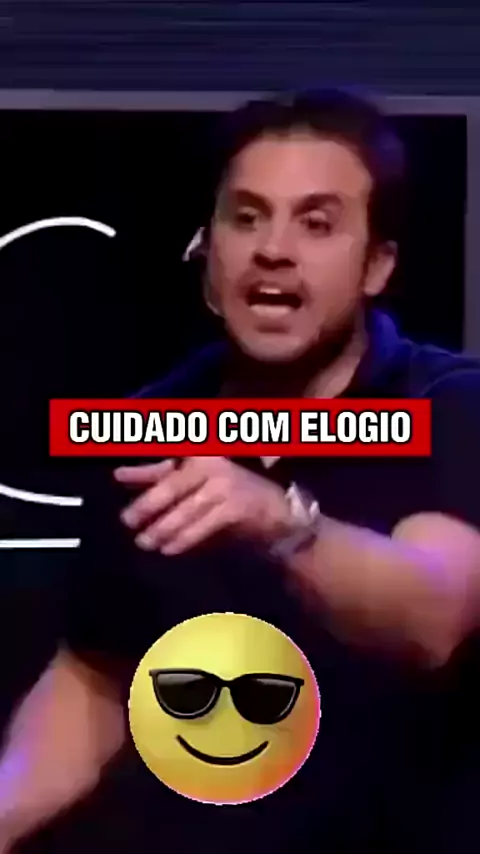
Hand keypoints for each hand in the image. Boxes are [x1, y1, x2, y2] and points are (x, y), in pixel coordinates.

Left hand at [114, 457, 294, 555]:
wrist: (277, 514)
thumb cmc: (229, 495)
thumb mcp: (193, 482)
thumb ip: (158, 477)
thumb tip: (119, 475)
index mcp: (200, 453)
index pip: (166, 461)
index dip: (142, 469)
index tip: (118, 476)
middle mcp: (213, 463)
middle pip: (172, 485)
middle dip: (147, 505)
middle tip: (127, 522)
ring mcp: (226, 484)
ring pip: (186, 510)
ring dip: (163, 528)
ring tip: (145, 542)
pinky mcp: (236, 507)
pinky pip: (203, 526)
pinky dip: (185, 539)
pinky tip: (169, 549)